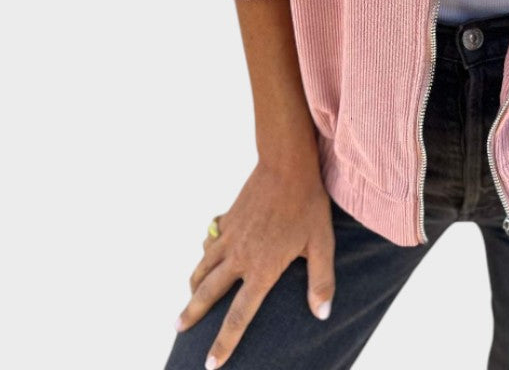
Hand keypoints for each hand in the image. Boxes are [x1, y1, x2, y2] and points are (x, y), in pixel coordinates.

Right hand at [174, 158, 335, 367]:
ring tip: (186, 301)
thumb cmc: (308, 205)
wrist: (286, 165)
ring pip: (202, 267)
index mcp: (261, 269)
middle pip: (208, 294)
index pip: (239, 316)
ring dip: (192, 287)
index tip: (211, 365)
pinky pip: (209, 241)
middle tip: (178, 331)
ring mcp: (229, 236)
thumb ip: (321, 281)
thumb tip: (322, 315)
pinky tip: (206, 255)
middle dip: (192, 315)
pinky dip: (204, 253)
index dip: (224, 343)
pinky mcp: (227, 218)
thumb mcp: (321, 244)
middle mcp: (239, 257)